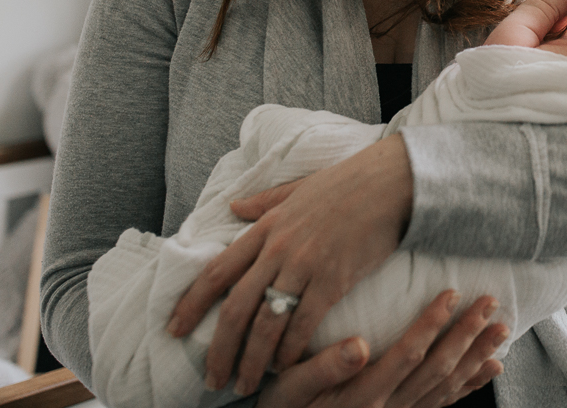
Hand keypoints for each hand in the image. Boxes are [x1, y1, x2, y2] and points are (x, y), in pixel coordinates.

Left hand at [167, 135, 414, 395]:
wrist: (391, 181)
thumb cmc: (348, 181)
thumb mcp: (298, 188)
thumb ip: (264, 201)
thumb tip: (232, 207)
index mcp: (266, 227)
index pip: (216, 271)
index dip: (191, 303)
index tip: (174, 329)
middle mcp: (278, 250)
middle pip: (235, 308)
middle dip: (219, 350)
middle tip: (213, 378)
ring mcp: (305, 266)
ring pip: (266, 324)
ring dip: (252, 361)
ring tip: (246, 385)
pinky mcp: (334, 280)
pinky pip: (304, 324)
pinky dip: (290, 351)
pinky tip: (284, 367)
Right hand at [256, 292, 507, 407]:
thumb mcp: (288, 388)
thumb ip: (323, 368)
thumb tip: (358, 345)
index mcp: (362, 395)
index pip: (408, 354)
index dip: (432, 323)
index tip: (451, 292)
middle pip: (437, 369)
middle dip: (467, 334)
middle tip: (490, 302)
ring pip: (447, 386)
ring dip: (476, 357)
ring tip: (501, 330)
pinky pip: (443, 404)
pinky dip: (470, 385)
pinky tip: (491, 368)